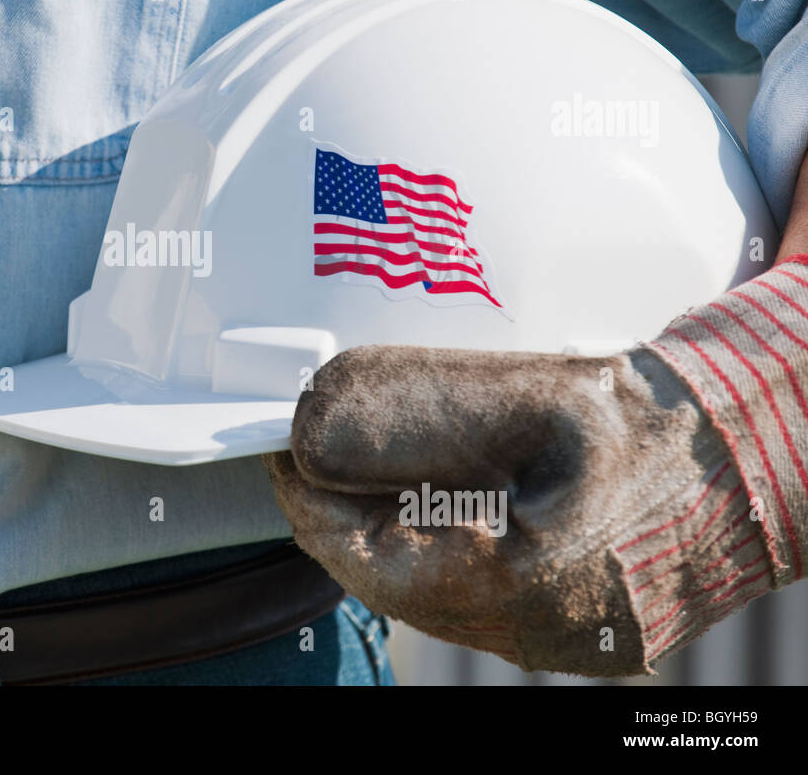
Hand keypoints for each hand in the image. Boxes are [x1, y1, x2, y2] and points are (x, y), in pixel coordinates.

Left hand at [265, 258, 807, 675]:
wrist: (765, 450)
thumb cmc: (664, 420)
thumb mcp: (531, 396)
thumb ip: (411, 413)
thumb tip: (310, 433)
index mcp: (521, 583)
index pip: (362, 559)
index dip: (307, 500)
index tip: (278, 449)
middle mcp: (536, 631)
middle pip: (388, 582)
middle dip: (340, 515)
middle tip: (308, 451)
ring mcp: (560, 641)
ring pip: (427, 592)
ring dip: (385, 530)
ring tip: (361, 464)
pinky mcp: (577, 630)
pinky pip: (472, 596)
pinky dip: (435, 545)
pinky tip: (431, 495)